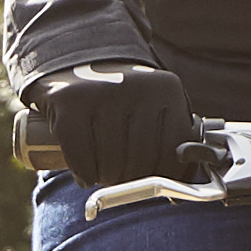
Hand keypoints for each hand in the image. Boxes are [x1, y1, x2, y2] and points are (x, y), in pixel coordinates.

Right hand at [22, 62, 207, 185]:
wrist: (78, 60)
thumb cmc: (123, 98)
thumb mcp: (157, 106)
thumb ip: (176, 140)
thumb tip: (181, 190)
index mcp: (166, 89)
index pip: (172, 155)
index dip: (160, 177)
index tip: (150, 179)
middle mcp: (136, 87)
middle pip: (139, 164)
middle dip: (129, 181)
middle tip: (120, 177)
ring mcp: (101, 92)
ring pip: (110, 165)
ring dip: (105, 179)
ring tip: (103, 170)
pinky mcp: (69, 101)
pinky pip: (80, 158)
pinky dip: (83, 173)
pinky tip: (85, 172)